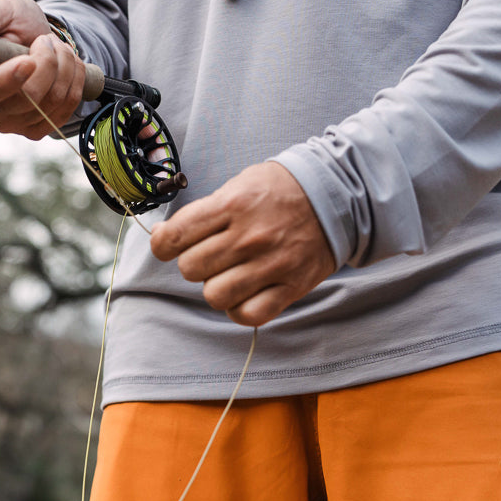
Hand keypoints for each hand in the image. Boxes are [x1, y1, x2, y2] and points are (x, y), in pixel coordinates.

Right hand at [0, 0, 84, 139]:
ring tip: (59, 48)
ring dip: (64, 69)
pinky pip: (62, 114)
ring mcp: (9, 123)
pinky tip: (69, 66)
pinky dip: (74, 85)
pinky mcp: (32, 131)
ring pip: (47, 105)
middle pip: (23, 100)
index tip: (28, 61)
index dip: (6, 80)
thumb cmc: (11, 25)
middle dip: (47, 65)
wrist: (36, 42)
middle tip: (48, 40)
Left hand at [149, 162, 335, 326]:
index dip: (163, 245)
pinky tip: (245, 295)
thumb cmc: (279, 191)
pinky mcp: (291, 286)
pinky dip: (241, 309)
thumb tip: (164, 237)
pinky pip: (249, 315)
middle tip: (212, 256)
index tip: (169, 246)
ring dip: (217, 288)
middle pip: (191, 269)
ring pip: (215, 295)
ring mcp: (271, 263)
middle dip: (195, 264)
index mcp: (232, 205)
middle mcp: (249, 236)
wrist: (337, 194)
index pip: (175, 237)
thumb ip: (203, 213)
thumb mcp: (239, 185)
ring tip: (230, 275)